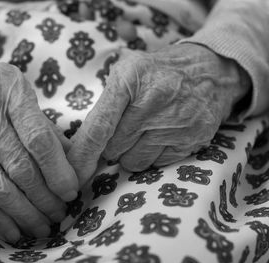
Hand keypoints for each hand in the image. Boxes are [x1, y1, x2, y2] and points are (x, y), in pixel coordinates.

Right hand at [0, 59, 78, 241]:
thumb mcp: (21, 93)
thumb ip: (46, 127)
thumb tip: (74, 162)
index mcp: (9, 91)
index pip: (38, 139)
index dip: (57, 170)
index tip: (71, 191)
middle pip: (19, 167)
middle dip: (44, 198)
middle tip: (60, 212)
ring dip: (23, 213)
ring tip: (42, 226)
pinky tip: (13, 229)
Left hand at [68, 44, 249, 184]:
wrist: (210, 69)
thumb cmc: (157, 72)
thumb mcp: (126, 72)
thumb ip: (103, 106)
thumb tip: (80, 149)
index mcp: (130, 79)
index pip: (98, 128)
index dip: (82, 154)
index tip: (72, 172)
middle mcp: (153, 101)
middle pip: (113, 149)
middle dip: (112, 145)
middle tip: (125, 129)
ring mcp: (175, 122)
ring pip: (133, 162)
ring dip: (132, 153)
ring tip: (145, 131)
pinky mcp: (193, 139)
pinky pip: (157, 164)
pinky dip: (154, 155)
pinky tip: (163, 135)